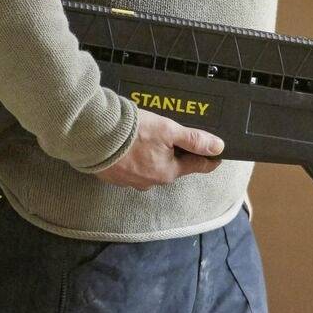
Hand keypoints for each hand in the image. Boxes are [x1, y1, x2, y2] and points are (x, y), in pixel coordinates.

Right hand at [90, 109, 224, 189]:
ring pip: (150, 169)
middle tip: (173, 136)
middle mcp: (151, 182)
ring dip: (152, 156)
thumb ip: (194, 140)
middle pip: (172, 167)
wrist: (94, 135)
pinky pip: (130, 169)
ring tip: (146, 138)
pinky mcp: (113, 177)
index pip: (197, 166)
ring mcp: (130, 182)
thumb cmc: (133, 132)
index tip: (217, 155)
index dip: (209, 158)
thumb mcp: (169, 130)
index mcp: (168, 172)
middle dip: (175, 154)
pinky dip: (133, 159)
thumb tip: (218, 147)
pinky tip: (128, 146)